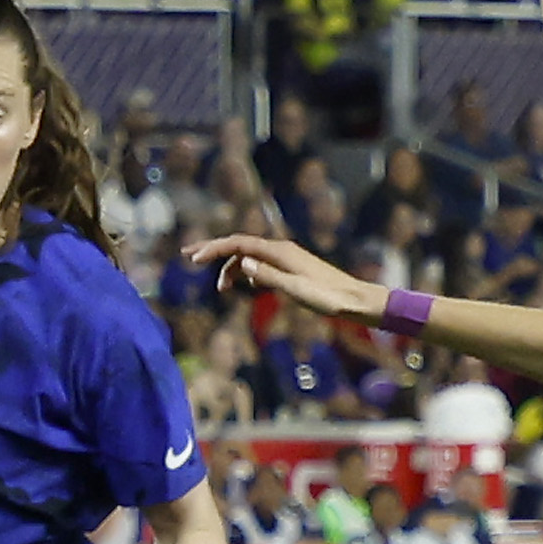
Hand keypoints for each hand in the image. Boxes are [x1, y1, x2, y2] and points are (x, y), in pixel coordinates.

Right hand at [189, 232, 385, 322]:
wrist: (353, 300)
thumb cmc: (326, 297)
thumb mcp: (294, 289)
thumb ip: (267, 276)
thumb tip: (242, 263)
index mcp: (279, 251)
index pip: (239, 244)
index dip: (214, 249)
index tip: (194, 259)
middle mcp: (280, 249)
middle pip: (240, 245)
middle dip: (214, 250)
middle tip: (189, 255)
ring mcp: (286, 258)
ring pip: (250, 257)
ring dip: (231, 268)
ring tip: (220, 289)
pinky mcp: (291, 268)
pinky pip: (261, 265)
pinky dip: (247, 273)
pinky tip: (245, 285)